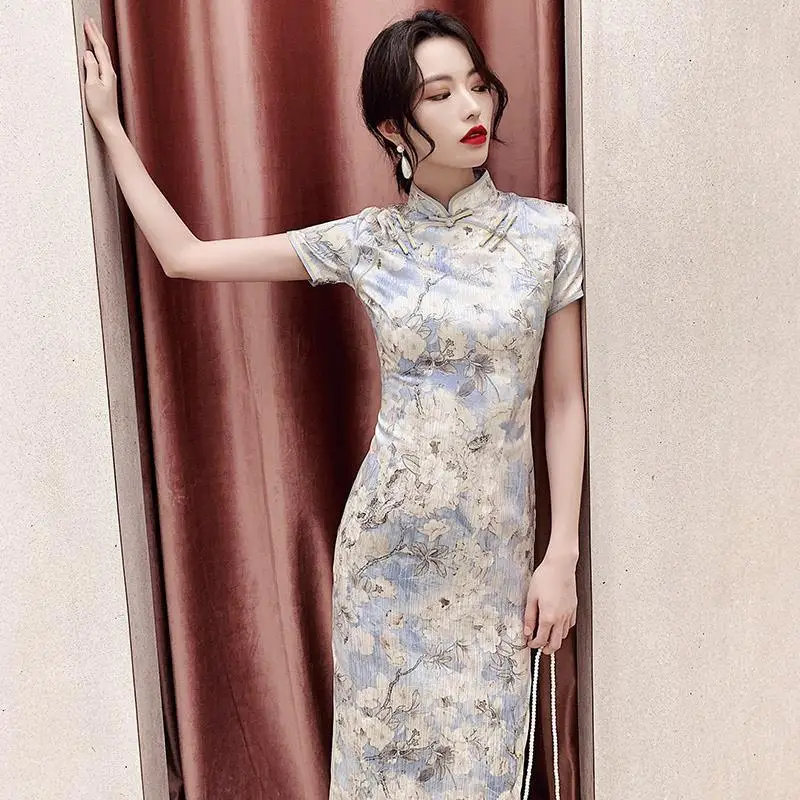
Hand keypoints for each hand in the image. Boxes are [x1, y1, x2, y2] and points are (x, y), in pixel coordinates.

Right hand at [82, 18, 120, 134]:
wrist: (108, 123)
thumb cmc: (100, 108)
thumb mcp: (92, 86)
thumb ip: (90, 68)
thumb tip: (88, 54)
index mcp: (107, 72)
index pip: (99, 48)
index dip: (93, 34)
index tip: (87, 23)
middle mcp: (110, 73)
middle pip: (103, 49)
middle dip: (95, 34)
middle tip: (89, 22)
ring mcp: (109, 78)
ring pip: (103, 55)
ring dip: (97, 41)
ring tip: (92, 31)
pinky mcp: (106, 83)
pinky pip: (102, 62)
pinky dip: (98, 52)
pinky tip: (94, 52)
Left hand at [523, 554, 576, 654]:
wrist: (560, 566)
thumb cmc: (545, 577)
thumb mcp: (531, 597)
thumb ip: (529, 616)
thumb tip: (527, 631)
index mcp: (548, 617)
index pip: (541, 639)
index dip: (534, 644)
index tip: (529, 642)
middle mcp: (561, 618)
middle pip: (556, 644)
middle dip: (547, 650)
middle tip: (540, 648)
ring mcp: (569, 614)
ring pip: (563, 635)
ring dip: (555, 639)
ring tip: (547, 635)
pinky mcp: (573, 608)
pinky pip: (569, 625)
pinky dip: (563, 629)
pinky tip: (557, 624)